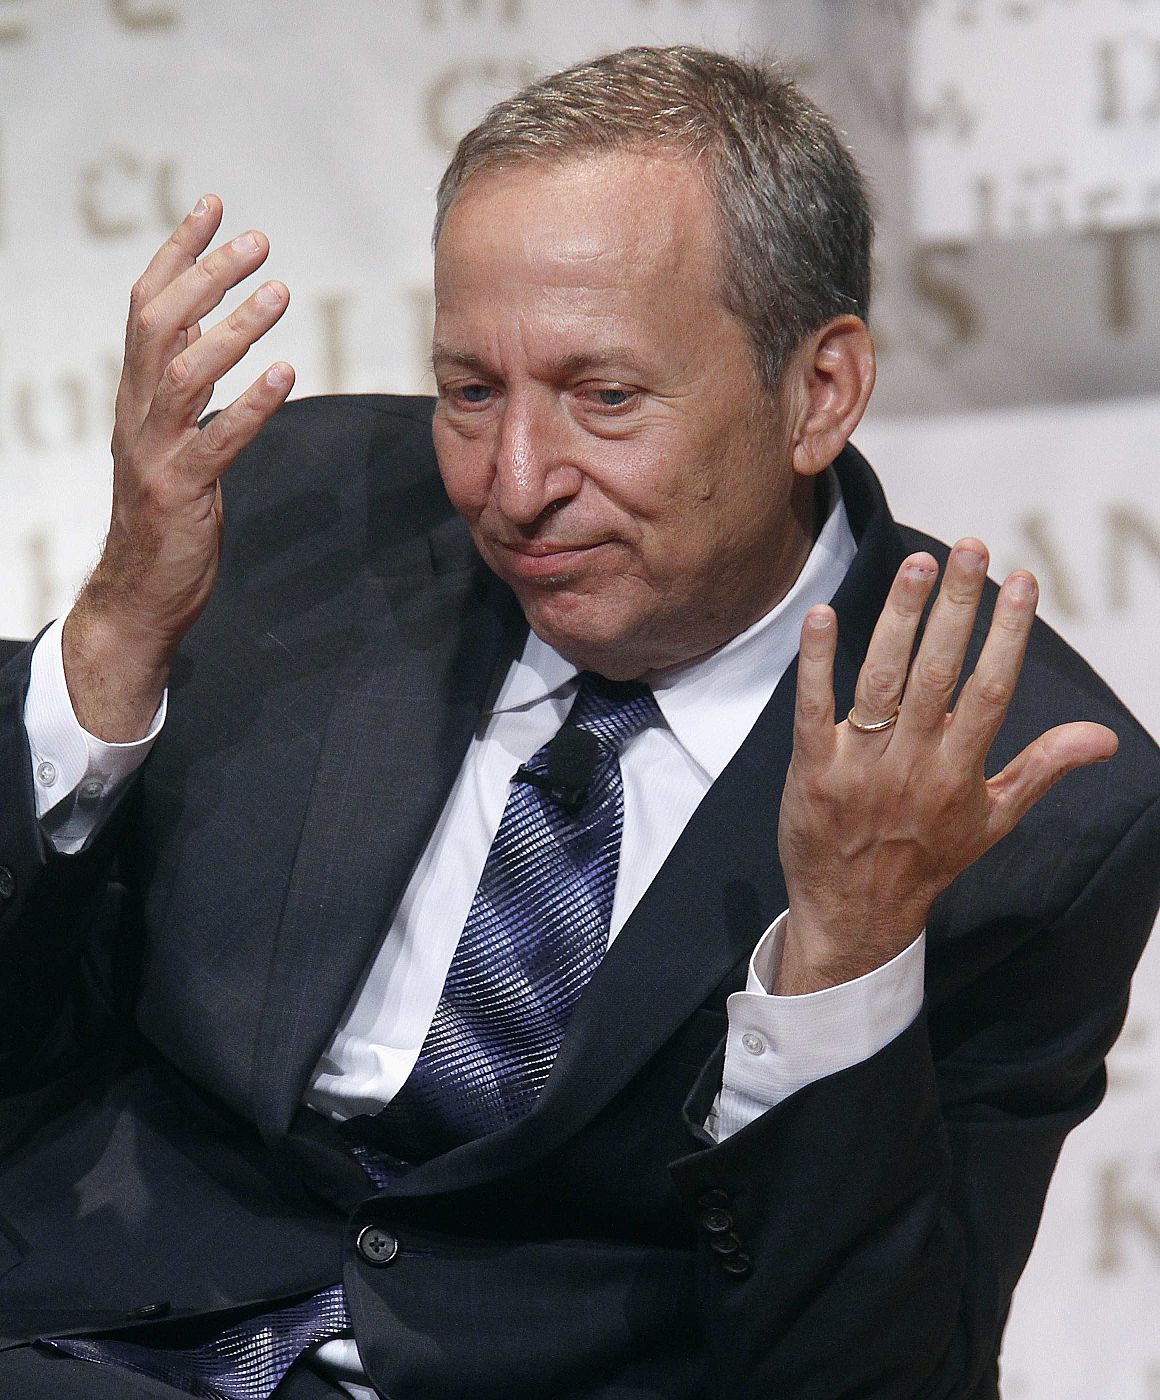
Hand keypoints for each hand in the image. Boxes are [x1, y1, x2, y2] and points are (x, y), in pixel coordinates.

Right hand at [62, 195, 294, 740]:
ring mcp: (154, 452)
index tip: (214, 206)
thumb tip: (210, 334)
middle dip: (206, 275)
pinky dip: (250, 405)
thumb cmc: (165, 514)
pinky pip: (216, 440)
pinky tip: (285, 374)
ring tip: (279, 291)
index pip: (147, 305)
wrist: (138, 593)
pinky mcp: (180, 491)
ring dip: (231, 328)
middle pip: (160, 324)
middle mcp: (136, 413)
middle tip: (258, 241)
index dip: (178, 253)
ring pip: (185, 374)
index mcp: (135, 395)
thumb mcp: (171, 438)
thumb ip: (185, 389)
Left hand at [775, 540, 1117, 994]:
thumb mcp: (993, 820)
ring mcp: (861, 768)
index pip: (991, 691)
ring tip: (917, 564)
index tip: (1021, 580)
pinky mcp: (813, 771)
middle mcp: (914, 765)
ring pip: (882, 682)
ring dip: (899, 620)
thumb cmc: (927, 859)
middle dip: (956, 609)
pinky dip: (816, 662)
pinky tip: (821, 614)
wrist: (855, 915)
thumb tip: (1106, 737)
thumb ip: (1043, 769)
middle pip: (938, 675)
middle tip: (969, 548)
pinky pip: (813, 709)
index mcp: (961, 772)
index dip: (1008, 635)